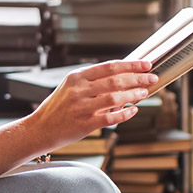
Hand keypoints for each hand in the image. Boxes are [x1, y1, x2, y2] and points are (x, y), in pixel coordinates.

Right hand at [28, 60, 160, 151]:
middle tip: (152, 78)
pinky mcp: (85, 124)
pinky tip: (133, 110)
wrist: (40, 128)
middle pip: (116, 80)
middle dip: (138, 78)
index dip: (131, 65)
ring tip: (144, 93)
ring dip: (133, 94)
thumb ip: (93, 81)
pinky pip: (110, 118)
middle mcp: (79, 90)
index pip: (110, 66)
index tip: (146, 64)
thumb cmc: (58, 107)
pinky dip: (125, 113)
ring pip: (115, 98)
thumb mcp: (71, 87)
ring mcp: (82, 107)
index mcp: (77, 77)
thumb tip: (122, 76)